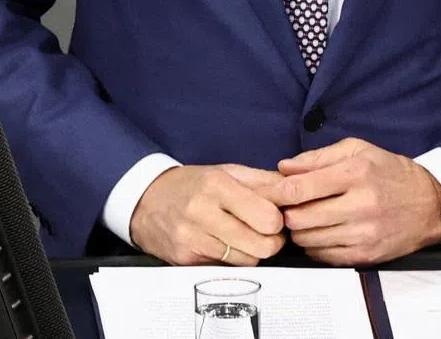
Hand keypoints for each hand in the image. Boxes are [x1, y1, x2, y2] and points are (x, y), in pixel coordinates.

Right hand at [128, 164, 286, 265]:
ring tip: (246, 236)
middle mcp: (203, 211)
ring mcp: (192, 238)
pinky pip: (225, 268)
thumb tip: (293, 190)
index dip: (278, 221)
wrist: (147, 200)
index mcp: (217, 185)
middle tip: (268, 233)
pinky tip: (226, 244)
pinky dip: (232, 260)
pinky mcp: (185, 259)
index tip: (276, 217)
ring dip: (253, 252)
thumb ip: (263, 181)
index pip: (267, 217)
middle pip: (260, 245)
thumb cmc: (193, 184)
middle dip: (271, 241)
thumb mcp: (227, 171)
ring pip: (245, 261)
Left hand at [274, 138, 440, 264]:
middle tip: (289, 207)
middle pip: (300, 218)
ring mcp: (363, 234)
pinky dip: (315, 247)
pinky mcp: (366, 256)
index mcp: (355, 173)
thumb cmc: (389, 172)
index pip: (302, 188)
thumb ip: (318, 157)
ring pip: (309, 240)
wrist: (428, 204)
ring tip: (305, 219)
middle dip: (287, 213)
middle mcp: (360, 204)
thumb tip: (284, 168)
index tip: (276, 192)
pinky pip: (324, 257)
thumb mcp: (358, 150)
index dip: (280, 192)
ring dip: (300, 231)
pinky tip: (321, 233)